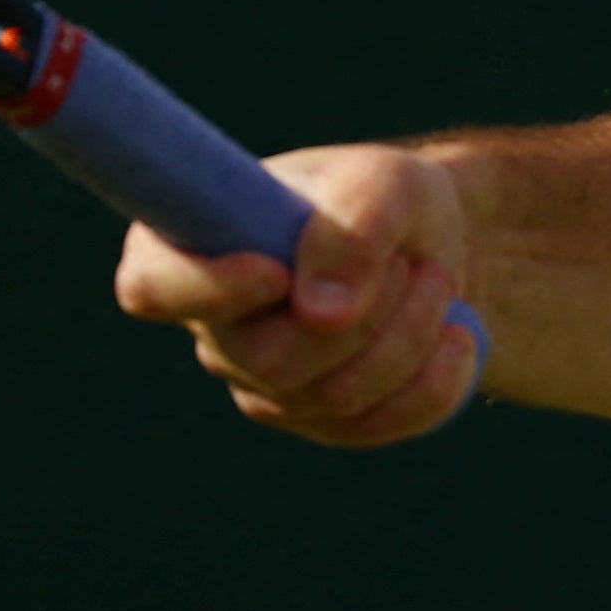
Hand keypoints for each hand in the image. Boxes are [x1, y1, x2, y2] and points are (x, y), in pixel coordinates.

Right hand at [112, 140, 482, 447]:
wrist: (431, 247)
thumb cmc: (382, 199)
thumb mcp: (385, 183)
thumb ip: (351, 230)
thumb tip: (320, 314)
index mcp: (195, 244)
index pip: (153, 284)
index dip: (206, 289)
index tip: (277, 270)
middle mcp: (214, 324)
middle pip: (272, 358)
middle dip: (366, 313)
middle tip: (410, 260)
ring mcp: (262, 382)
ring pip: (334, 396)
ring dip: (409, 336)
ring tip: (435, 280)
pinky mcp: (319, 420)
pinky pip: (373, 427)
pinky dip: (432, 384)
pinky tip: (458, 338)